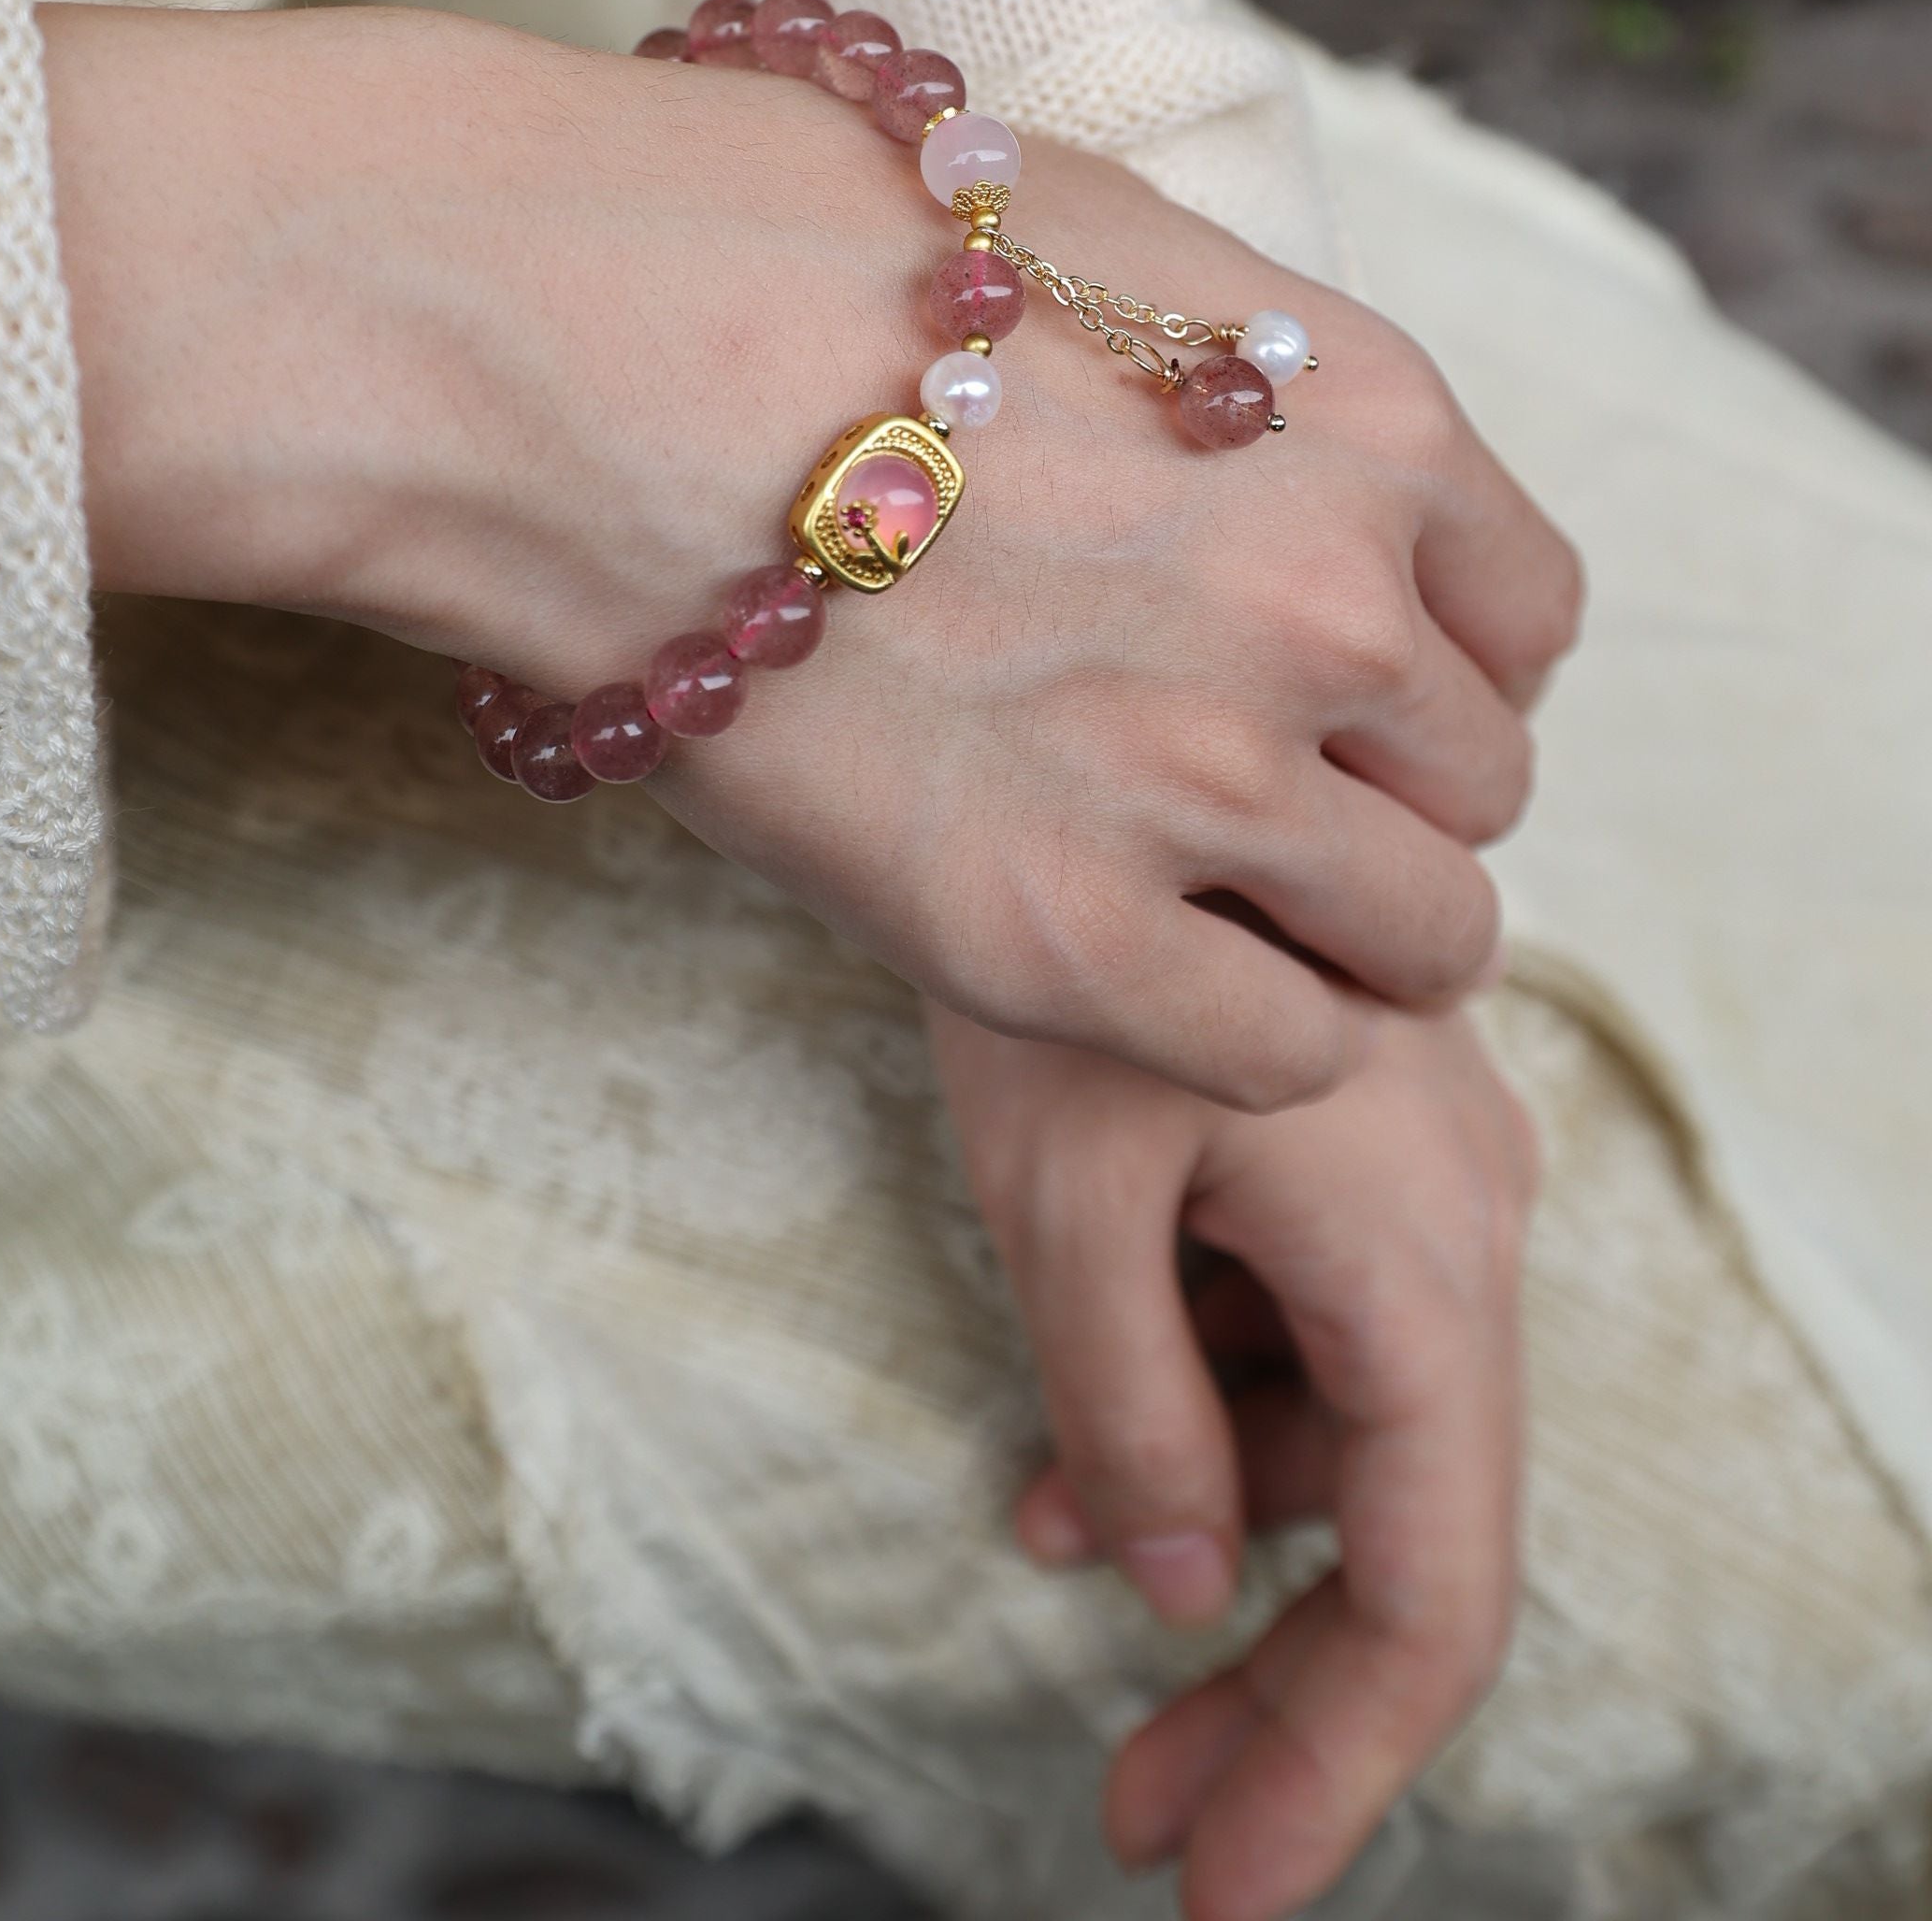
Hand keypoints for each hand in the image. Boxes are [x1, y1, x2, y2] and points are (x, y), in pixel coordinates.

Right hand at [42, 2, 1579, 1105]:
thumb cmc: (806, 255)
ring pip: (1425, 941)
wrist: (590, 352)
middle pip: (1480, 787)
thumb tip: (1272, 449)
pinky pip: (1280, 1057)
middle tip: (1223, 794)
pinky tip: (1130, 973)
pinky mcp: (1062, 934)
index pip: (1530, 615)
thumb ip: (1249, 375)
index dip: (1438, 662)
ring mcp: (1207, 775)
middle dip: (1374, 798)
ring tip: (1185, 899)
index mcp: (1365, 417)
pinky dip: (1235, 1038)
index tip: (1337, 686)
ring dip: (1328, 936)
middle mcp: (1333, 598)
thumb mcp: (1102, 246)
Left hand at [928, 999, 1537, 1920]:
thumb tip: (1181, 1579)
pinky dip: (1210, 1392)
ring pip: (1355, 1416)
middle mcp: (1464, 1216)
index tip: (1219, 1890)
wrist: (1048, 708)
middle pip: (1409, 1520)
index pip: (1436, 1585)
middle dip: (1277, 1684)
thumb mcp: (1062, 1194)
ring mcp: (1419, 1164)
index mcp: (1423, 1251)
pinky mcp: (1355, 1125)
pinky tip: (1081, 1432)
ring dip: (1228, 1522)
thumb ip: (1132, 1408)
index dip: (1337, 1762)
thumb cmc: (1046, 922)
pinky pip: (1313, 1315)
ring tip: (1049, 1554)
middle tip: (1142, 1813)